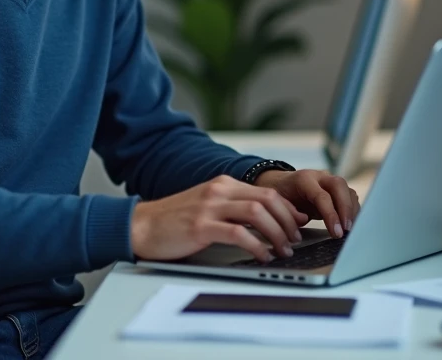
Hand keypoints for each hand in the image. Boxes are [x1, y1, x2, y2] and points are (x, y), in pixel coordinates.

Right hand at [131, 175, 311, 263]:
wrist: (142, 225)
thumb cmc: (175, 221)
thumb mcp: (208, 206)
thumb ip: (233, 208)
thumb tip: (266, 221)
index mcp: (224, 184)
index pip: (267, 192)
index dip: (288, 208)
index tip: (299, 223)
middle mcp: (219, 191)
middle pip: (268, 200)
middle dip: (288, 221)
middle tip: (296, 239)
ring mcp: (210, 207)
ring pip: (257, 214)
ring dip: (277, 234)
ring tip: (283, 250)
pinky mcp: (201, 226)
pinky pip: (239, 234)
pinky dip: (257, 246)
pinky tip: (262, 256)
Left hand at [253, 169, 359, 238]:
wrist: (281, 184)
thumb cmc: (280, 195)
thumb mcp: (280, 204)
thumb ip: (291, 213)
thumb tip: (304, 221)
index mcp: (303, 179)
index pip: (322, 196)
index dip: (331, 215)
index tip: (336, 233)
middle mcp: (319, 176)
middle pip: (339, 186)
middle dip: (346, 209)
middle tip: (347, 229)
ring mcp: (329, 180)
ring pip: (347, 190)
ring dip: (352, 211)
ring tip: (350, 229)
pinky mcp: (336, 188)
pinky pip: (349, 196)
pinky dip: (353, 210)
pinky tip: (351, 223)